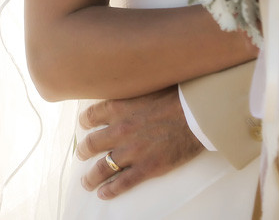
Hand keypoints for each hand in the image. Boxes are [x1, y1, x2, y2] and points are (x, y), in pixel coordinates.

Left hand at [75, 86, 204, 199]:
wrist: (197, 113)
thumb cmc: (177, 95)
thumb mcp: (147, 85)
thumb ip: (132, 92)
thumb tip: (127, 90)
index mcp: (119, 107)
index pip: (91, 116)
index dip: (85, 122)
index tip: (84, 126)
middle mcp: (119, 130)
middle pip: (91, 144)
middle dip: (83, 151)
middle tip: (81, 154)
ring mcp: (131, 151)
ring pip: (101, 168)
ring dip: (90, 177)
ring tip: (87, 182)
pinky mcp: (146, 167)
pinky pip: (122, 183)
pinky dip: (110, 190)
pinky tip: (103, 193)